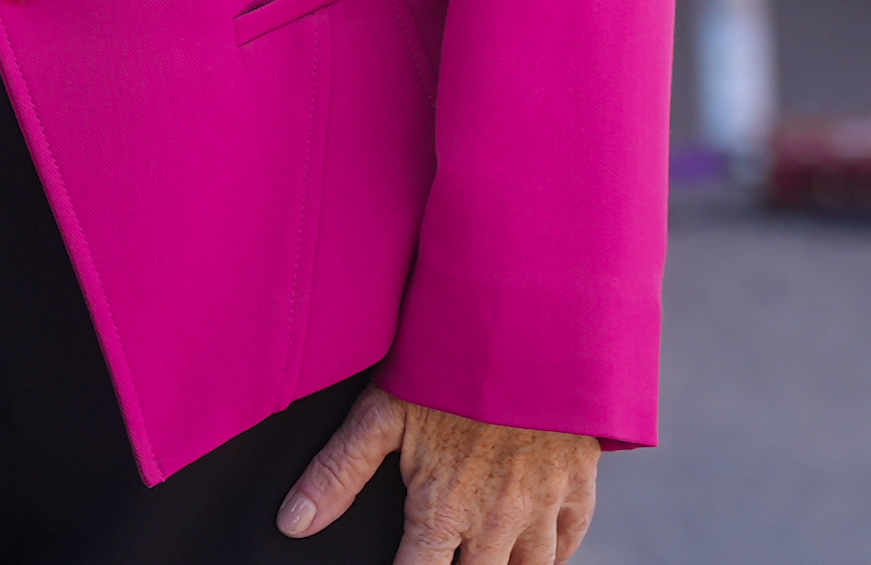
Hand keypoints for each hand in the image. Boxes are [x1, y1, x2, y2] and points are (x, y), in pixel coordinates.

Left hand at [282, 391, 599, 564]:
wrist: (530, 329)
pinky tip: (539, 549)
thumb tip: (292, 522)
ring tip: (488, 557)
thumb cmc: (450, 363)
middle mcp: (495, 519)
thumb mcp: (383, 412)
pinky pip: (571, 538)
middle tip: (448, 556)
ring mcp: (541, 504)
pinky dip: (557, 550)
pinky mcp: (578, 482)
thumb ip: (338, 472)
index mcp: (442, 509)